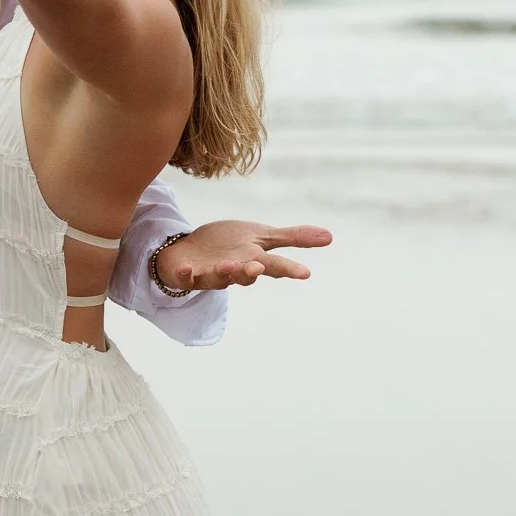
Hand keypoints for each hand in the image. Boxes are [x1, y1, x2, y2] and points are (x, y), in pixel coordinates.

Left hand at [156, 219, 333, 289]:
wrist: (191, 249)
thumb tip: (330, 237)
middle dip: (251, 273)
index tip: (305, 273)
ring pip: (219, 278)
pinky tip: (186, 268)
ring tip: (226, 265)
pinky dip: (185, 275)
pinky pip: (185, 277)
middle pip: (245, 275)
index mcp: (253, 260)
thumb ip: (292, 238)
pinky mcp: (187, 275)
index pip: (274, 266)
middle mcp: (234, 271)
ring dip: (223, 273)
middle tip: (258, 267)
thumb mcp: (261, 237)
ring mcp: (210, 274)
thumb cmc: (229, 245)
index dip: (289, 270)